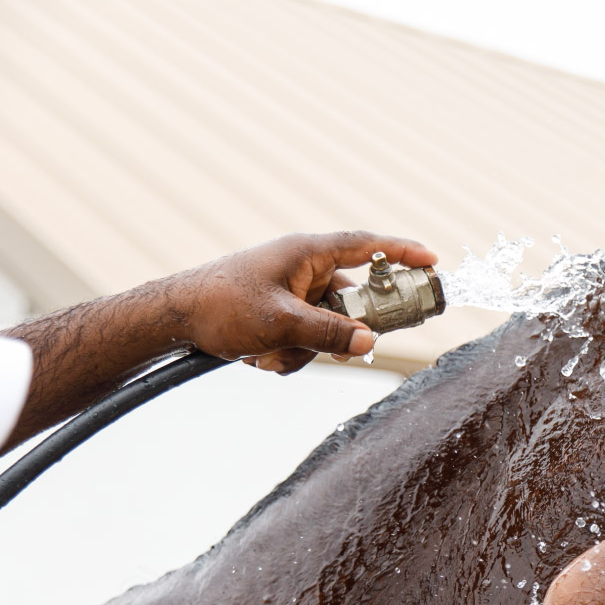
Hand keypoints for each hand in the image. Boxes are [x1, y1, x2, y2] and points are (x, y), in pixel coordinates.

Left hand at [175, 231, 437, 374]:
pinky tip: (259, 356)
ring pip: (324, 326)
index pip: (366, 247)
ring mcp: (290, 292)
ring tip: (270, 352)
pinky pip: (302, 337)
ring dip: (304, 348)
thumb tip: (370, 340)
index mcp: (306, 253)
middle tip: (342, 347)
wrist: (172, 317)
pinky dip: (287, 353)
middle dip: (339, 331)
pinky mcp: (278, 312)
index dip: (401, 252)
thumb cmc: (221, 305)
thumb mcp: (280, 322)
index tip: (432, 260)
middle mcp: (302, 269)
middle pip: (349, 300)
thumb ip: (329, 333)